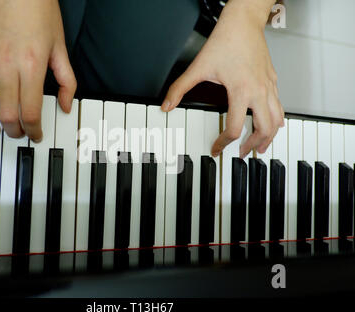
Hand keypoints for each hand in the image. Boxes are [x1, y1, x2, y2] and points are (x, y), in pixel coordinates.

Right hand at [0, 0, 75, 141]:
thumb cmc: (41, 15)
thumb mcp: (61, 49)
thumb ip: (66, 81)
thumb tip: (66, 105)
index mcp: (32, 65)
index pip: (30, 111)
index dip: (34, 129)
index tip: (37, 134)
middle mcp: (7, 64)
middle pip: (6, 111)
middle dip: (14, 130)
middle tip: (20, 133)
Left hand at [161, 0, 283, 157]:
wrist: (243, 22)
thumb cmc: (225, 41)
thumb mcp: (198, 67)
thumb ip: (180, 88)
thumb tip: (167, 105)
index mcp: (241, 91)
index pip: (234, 128)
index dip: (223, 143)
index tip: (216, 148)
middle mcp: (258, 91)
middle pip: (263, 129)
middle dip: (252, 145)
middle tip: (243, 153)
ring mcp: (269, 86)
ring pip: (277, 119)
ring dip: (269, 136)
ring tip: (261, 146)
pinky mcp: (273, 80)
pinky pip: (279, 106)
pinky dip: (276, 119)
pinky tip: (272, 123)